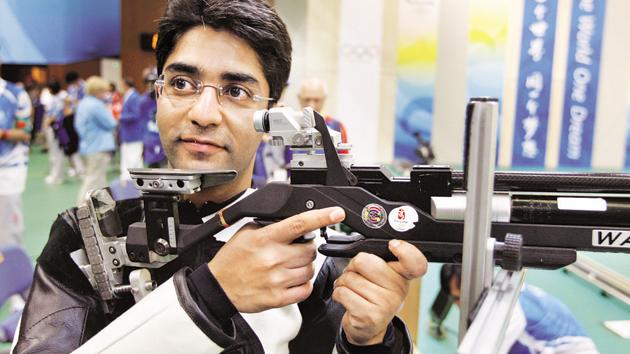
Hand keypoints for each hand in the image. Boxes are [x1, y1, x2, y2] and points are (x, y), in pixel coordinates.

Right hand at [208, 207, 344, 312]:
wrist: (218, 287)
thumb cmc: (232, 260)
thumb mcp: (247, 233)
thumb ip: (271, 227)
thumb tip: (295, 222)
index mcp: (265, 238)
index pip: (299, 224)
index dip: (321, 217)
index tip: (336, 213)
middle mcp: (273, 258)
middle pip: (310, 250)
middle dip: (306, 249)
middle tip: (294, 251)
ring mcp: (276, 279)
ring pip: (310, 269)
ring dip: (305, 267)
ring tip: (289, 266)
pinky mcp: (278, 297)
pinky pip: (305, 289)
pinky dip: (303, 284)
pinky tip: (291, 280)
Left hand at [333, 240, 426, 344]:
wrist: (368, 328)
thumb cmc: (373, 297)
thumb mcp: (383, 278)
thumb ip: (379, 261)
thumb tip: (363, 251)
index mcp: (402, 276)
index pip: (415, 262)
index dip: (405, 250)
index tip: (394, 245)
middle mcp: (398, 290)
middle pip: (363, 261)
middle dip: (352, 266)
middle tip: (356, 275)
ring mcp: (386, 304)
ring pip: (349, 278)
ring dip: (343, 282)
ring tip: (351, 290)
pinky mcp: (370, 315)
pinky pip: (342, 292)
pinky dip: (338, 293)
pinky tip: (347, 300)